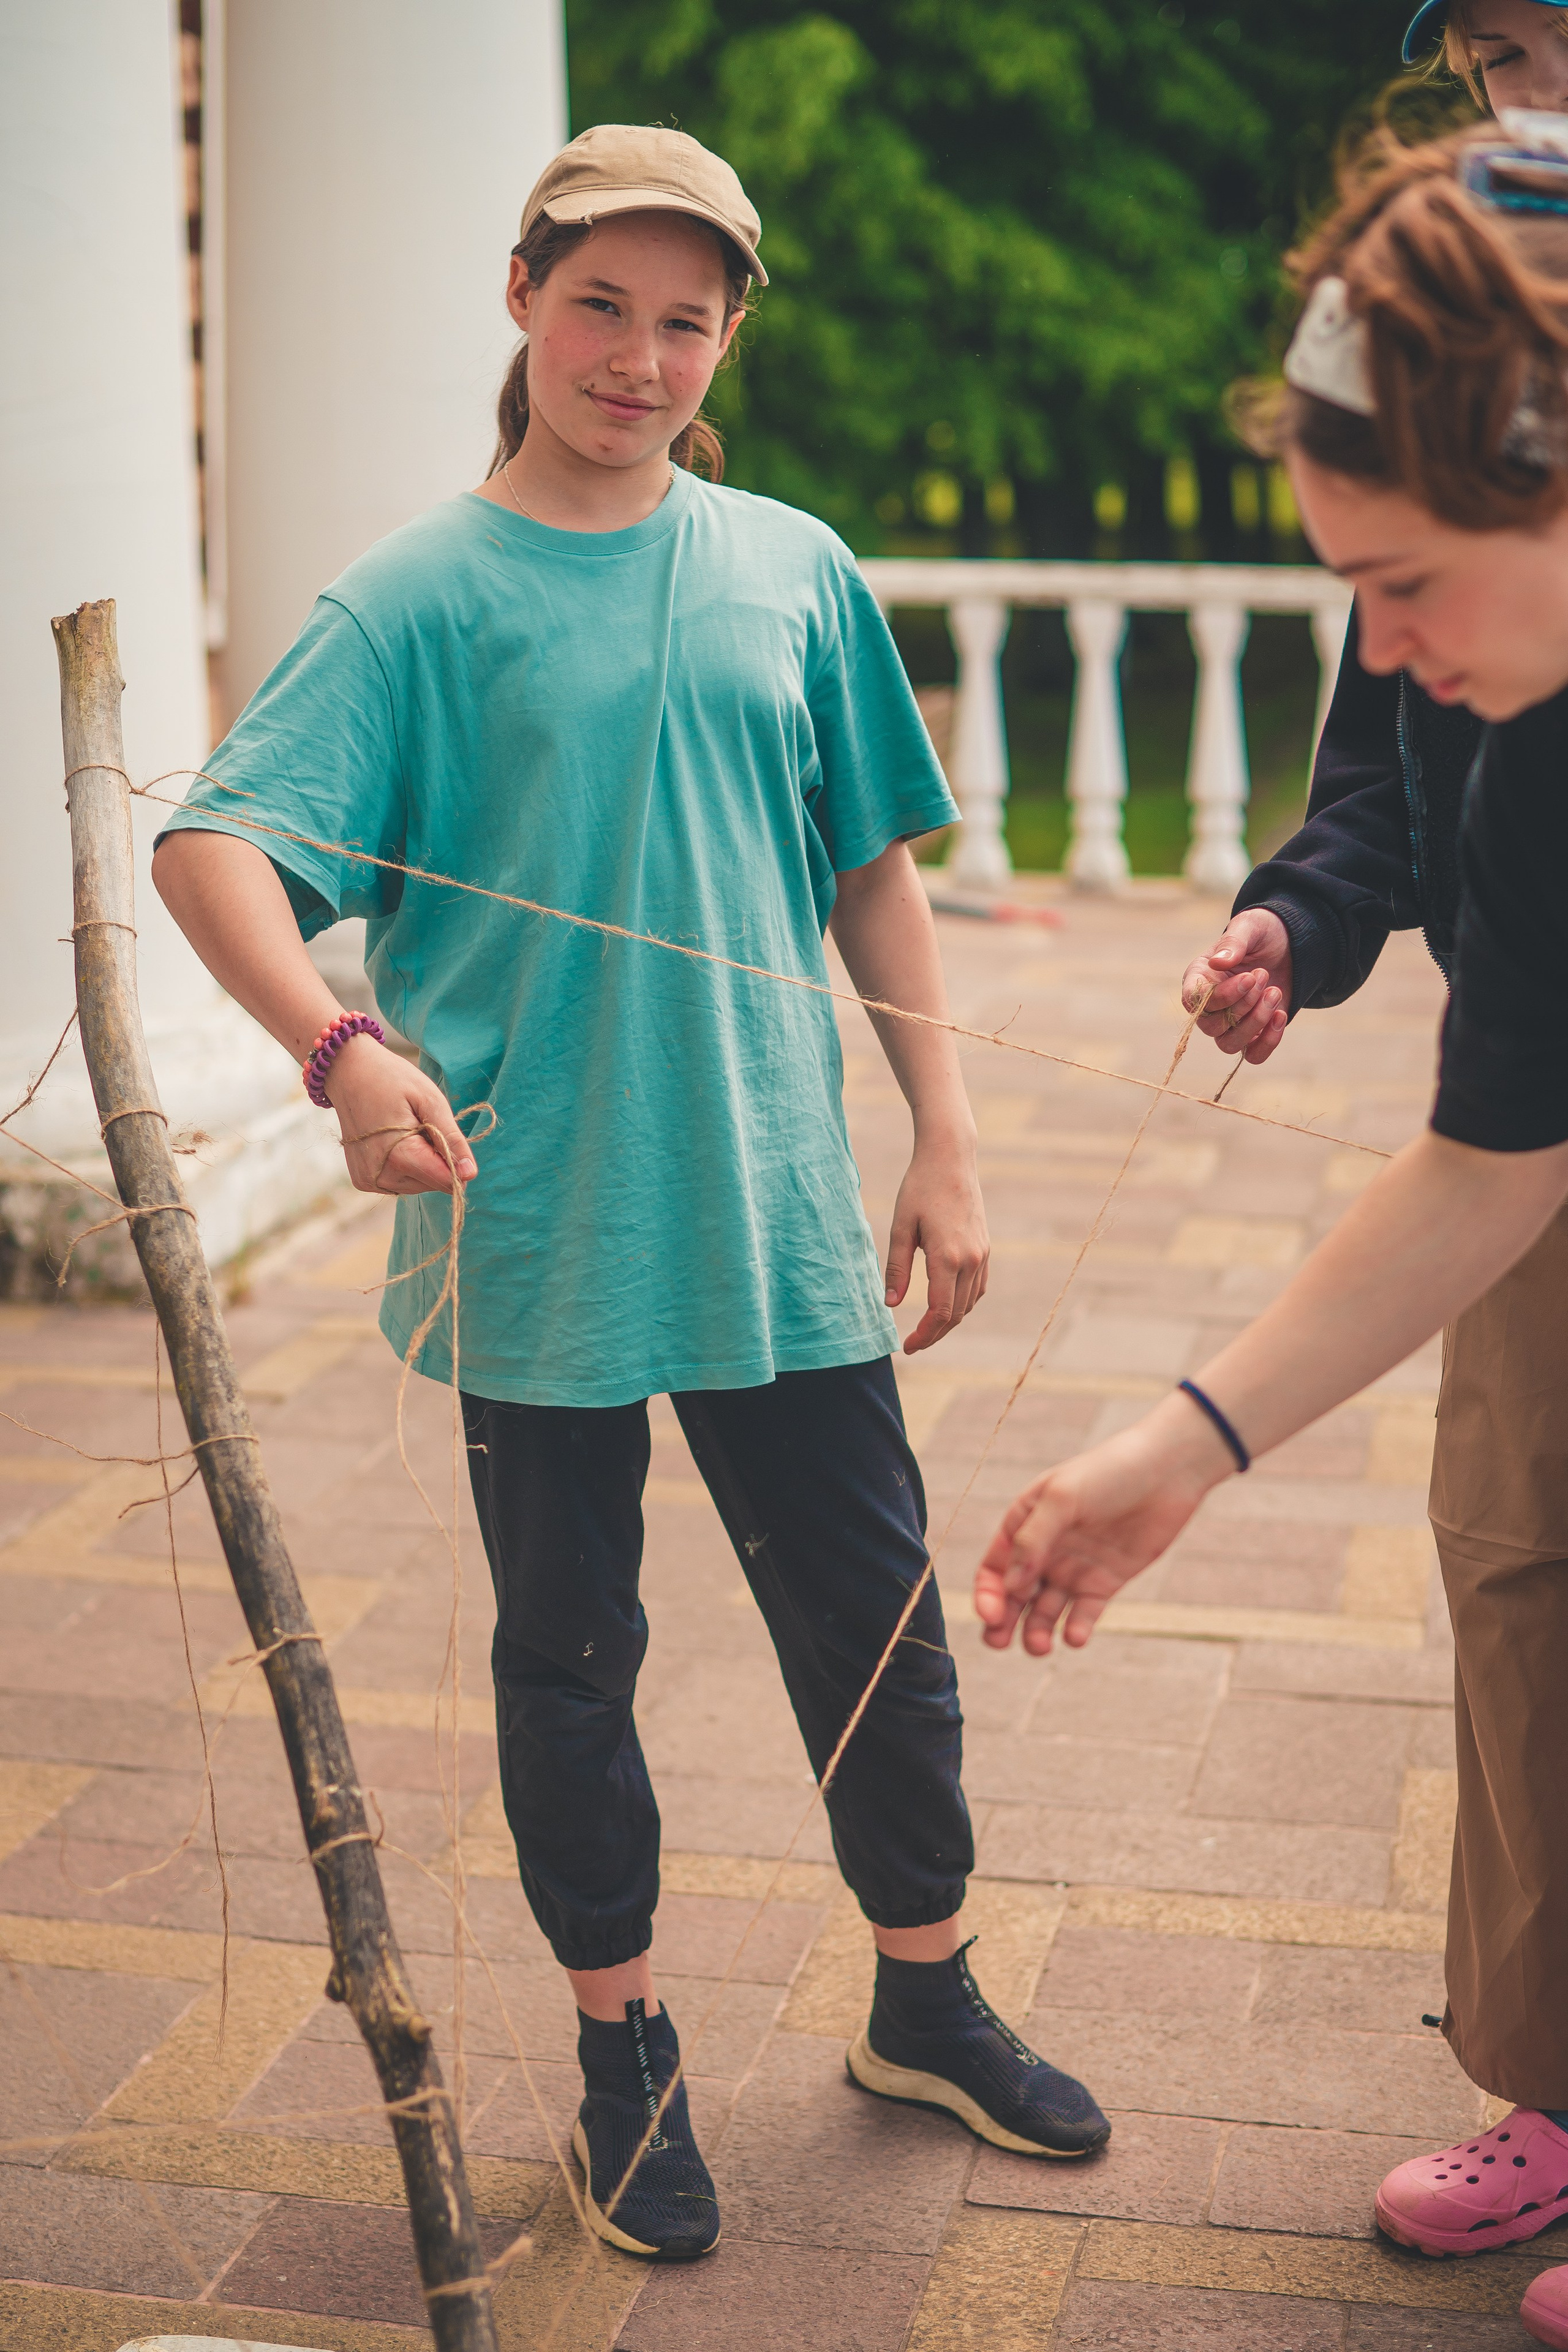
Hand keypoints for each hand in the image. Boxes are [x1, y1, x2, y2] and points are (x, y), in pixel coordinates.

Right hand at [324, 1034, 477, 1195]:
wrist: (348, 1072)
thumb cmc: (392, 1080)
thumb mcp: (430, 1101)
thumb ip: (451, 1140)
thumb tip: (470, 1175)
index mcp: (399, 1157)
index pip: (446, 1181)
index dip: (456, 1163)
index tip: (445, 1135)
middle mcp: (381, 1176)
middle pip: (433, 1184)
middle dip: (436, 1158)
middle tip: (419, 1124)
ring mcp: (369, 1181)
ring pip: (418, 1185)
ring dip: (421, 1162)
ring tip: (404, 1129)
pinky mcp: (363, 1181)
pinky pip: (400, 1182)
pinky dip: (405, 1165)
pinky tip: (394, 1140)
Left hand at [885, 1127, 988, 1352]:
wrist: (951, 1158)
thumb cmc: (920, 1188)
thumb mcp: (901, 1227)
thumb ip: (896, 1268)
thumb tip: (890, 1304)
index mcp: (947, 1258)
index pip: (939, 1312)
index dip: (924, 1335)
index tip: (907, 1346)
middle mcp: (971, 1260)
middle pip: (956, 1314)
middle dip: (934, 1333)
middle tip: (913, 1343)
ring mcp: (982, 1255)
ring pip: (969, 1303)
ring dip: (949, 1321)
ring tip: (926, 1329)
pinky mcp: (985, 1248)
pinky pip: (978, 1288)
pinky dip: (963, 1303)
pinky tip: (947, 1305)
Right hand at [974, 1396, 1232, 1654]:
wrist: (1167, 1470)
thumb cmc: (1108, 1472)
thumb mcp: (1061, 1497)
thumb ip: (1033, 1539)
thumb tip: (1010, 1586)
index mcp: (1024, 1523)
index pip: (995, 1567)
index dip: (987, 1593)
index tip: (990, 1616)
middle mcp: (1046, 1550)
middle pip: (1015, 1596)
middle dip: (1003, 1622)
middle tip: (998, 1643)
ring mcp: (1075, 1568)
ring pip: (1046, 1611)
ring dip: (1037, 1632)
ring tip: (1041, 1647)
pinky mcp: (1105, 1582)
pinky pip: (1084, 1614)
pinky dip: (1077, 1629)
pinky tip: (1075, 1637)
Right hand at [1181, 907, 1291, 1064]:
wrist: (1289, 944)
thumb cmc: (1262, 933)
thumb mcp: (1250, 926)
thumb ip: (1233, 942)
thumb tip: (1218, 962)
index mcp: (1199, 978)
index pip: (1194, 1002)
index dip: (1221, 996)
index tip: (1249, 977)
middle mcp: (1210, 1005)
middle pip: (1212, 1026)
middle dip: (1243, 1005)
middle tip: (1264, 975)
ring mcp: (1230, 1023)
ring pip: (1229, 1044)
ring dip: (1256, 1023)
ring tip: (1275, 992)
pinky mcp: (1253, 1034)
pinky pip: (1252, 1055)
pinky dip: (1268, 1042)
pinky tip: (1280, 1016)